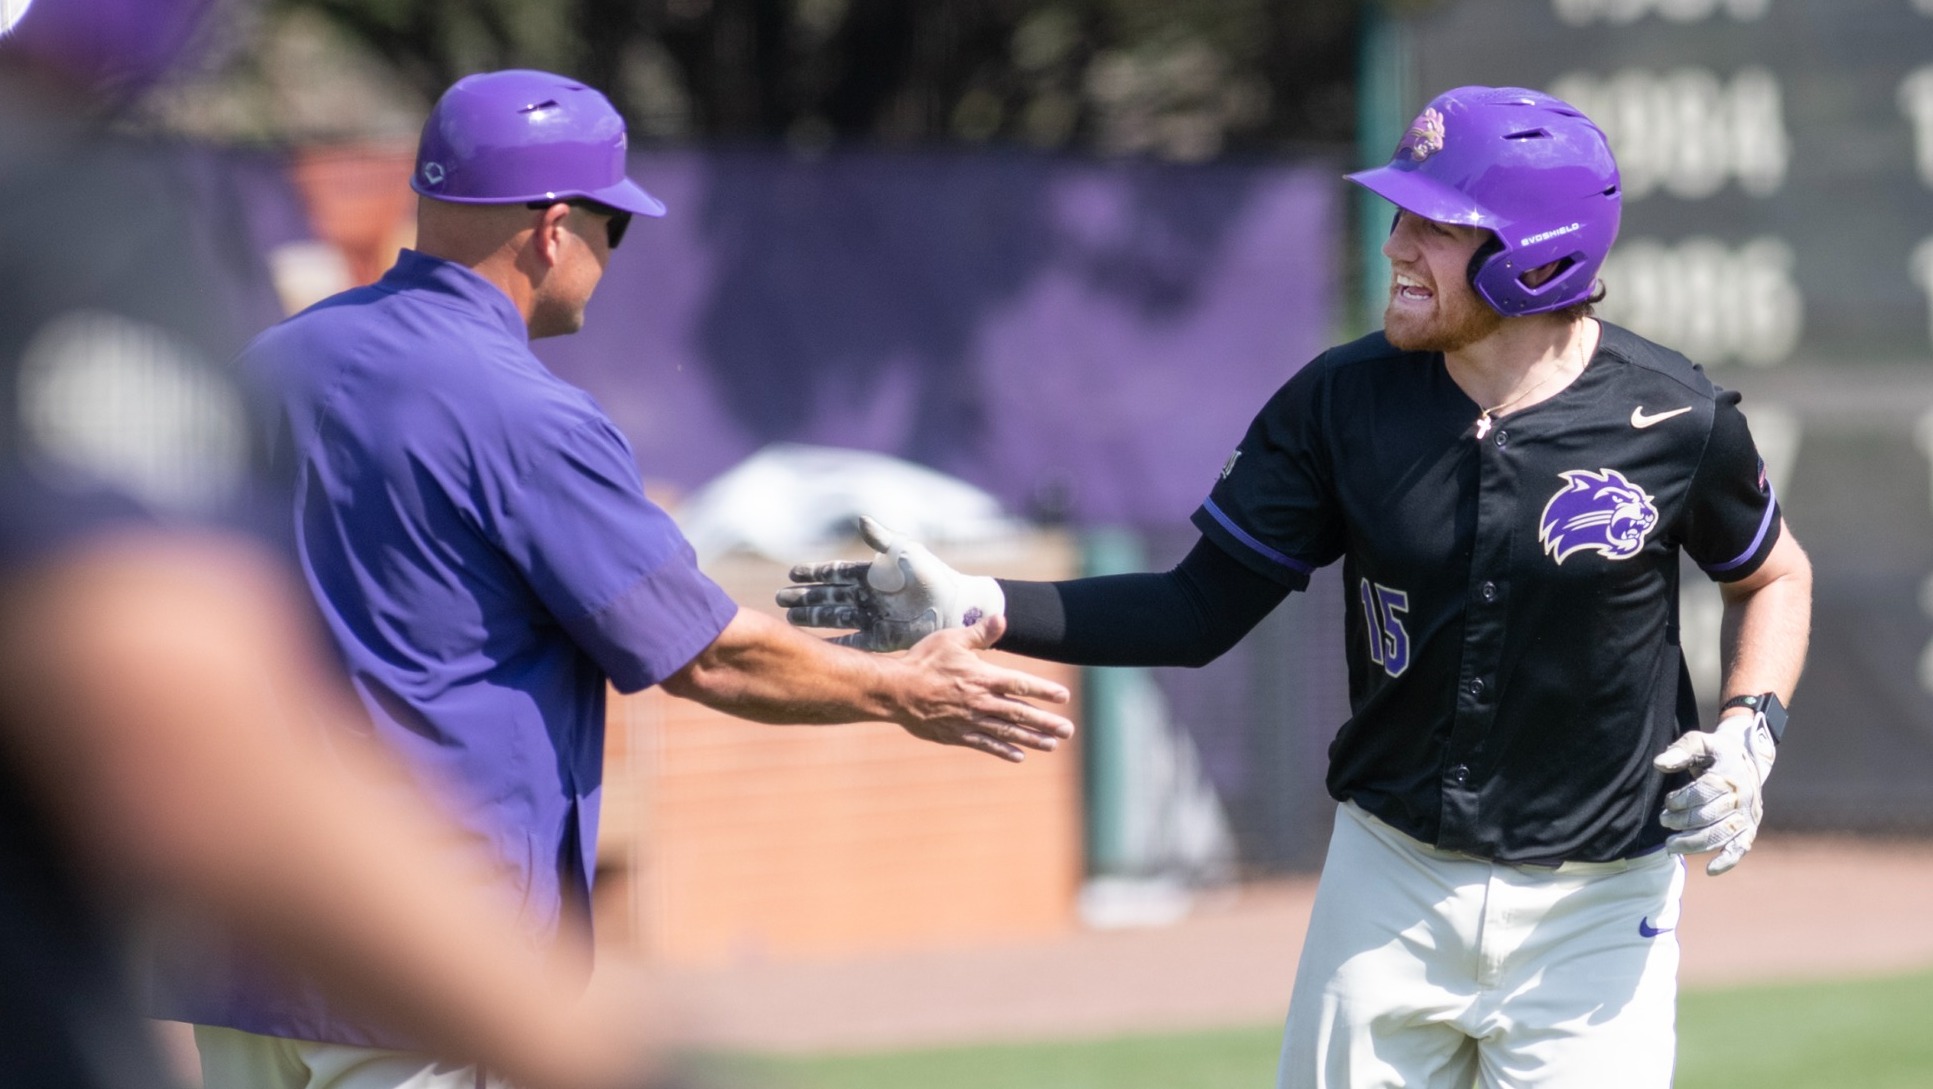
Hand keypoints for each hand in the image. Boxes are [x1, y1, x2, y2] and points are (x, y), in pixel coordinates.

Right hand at [777, 516, 1004, 652]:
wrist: (954, 606)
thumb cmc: (933, 575)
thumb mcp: (905, 552)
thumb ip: (881, 539)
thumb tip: (860, 519)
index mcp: (872, 574)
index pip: (836, 572)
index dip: (814, 573)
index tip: (792, 573)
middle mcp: (868, 597)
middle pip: (829, 596)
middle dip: (804, 597)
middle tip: (780, 599)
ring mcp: (872, 618)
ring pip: (834, 617)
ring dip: (813, 617)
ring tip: (789, 618)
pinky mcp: (880, 639)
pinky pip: (851, 641)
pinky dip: (834, 642)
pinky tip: (815, 645)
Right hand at [887, 614, 1072, 761]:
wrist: (896, 691)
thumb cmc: (923, 661)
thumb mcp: (951, 640)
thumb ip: (979, 633)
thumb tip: (1002, 618)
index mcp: (982, 677)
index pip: (1020, 684)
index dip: (1044, 691)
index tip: (1064, 697)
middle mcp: (981, 701)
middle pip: (1020, 713)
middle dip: (1046, 722)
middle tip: (1068, 730)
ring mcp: (970, 720)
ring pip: (1007, 731)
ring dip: (1032, 738)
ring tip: (1053, 744)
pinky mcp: (957, 734)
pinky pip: (985, 744)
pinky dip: (1003, 750)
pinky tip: (1019, 755)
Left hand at [1653, 710, 1777, 875]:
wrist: (1746, 760)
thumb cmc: (1715, 752)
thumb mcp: (1699, 742)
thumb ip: (1680, 750)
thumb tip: (1659, 764)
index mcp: (1731, 775)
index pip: (1706, 792)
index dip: (1683, 799)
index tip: (1668, 802)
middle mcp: (1742, 797)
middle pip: (1711, 815)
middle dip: (1683, 822)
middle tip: (1664, 821)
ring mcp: (1748, 815)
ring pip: (1722, 834)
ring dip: (1695, 843)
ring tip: (1671, 846)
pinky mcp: (1749, 828)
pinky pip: (1741, 847)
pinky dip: (1727, 860)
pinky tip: (1710, 870)